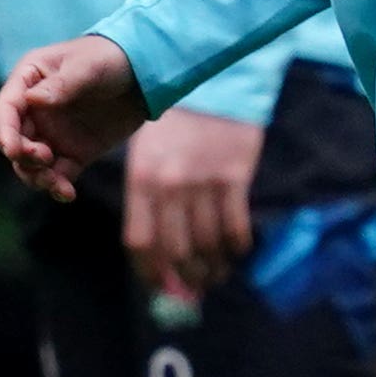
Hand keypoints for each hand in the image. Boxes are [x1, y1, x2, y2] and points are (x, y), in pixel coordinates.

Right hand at [0, 36, 151, 200]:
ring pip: (30, 163)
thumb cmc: (110, 58)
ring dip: (36, 176)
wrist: (143, 76)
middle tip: (45, 158)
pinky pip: (57, 175)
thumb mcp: (88, 66)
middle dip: (22, 155)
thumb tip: (31, 100)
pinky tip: (67, 194)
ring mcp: (51, 134)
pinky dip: (57, 187)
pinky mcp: (71, 153)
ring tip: (57, 183)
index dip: (5, 131)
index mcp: (29, 81)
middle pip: (13, 140)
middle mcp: (34, 111)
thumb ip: (62, 84)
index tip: (13, 150)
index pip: (6, 109)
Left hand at [123, 107, 265, 293]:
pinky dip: (235, 249)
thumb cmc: (175, 128)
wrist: (214, 87)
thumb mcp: (147, 156)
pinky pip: (235, 228)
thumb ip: (150, 202)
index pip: (140, 241)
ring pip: (207, 245)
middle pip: (176, 251)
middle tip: (191, 289)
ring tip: (213, 278)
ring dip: (211, 270)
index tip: (160, 287)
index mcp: (141, 180)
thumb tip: (159, 254)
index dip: (150, 272)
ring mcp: (204, 182)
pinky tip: (234, 253)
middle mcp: (170, 185)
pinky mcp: (235, 177)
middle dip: (184, 279)